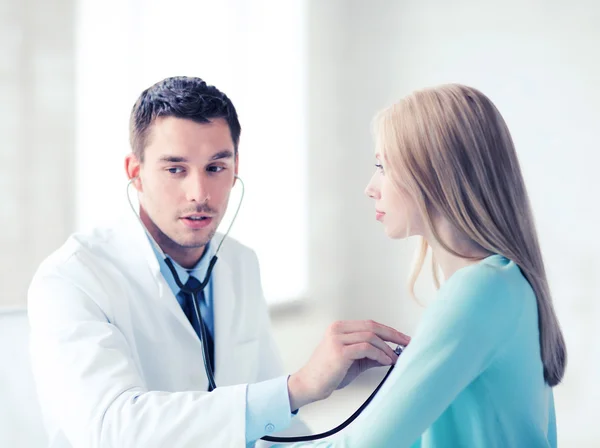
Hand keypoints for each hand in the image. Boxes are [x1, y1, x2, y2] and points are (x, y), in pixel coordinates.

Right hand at [287, 320, 409, 410]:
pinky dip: (380, 355)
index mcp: (339, 328)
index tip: (402, 338)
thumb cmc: (328, 373)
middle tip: (407, 343)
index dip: (388, 330)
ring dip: (387, 348)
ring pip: (371, 337)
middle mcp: (338, 329)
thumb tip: (391, 354)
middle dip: (393, 334)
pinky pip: (367, 348)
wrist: (309, 384)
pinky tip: (386, 361)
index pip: (370, 324)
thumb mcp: (353, 360)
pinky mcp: (340, 351)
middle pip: (372, 326)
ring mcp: (338, 339)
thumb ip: (369, 354)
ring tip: (395, 358)